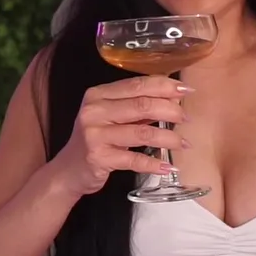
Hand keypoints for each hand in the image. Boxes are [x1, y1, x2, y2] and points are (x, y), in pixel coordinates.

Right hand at [55, 75, 190, 196]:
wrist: (69, 170)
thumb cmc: (96, 139)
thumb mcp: (112, 117)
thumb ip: (137, 106)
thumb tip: (173, 97)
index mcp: (98, 95)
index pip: (137, 85)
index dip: (164, 86)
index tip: (186, 90)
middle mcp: (94, 111)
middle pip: (142, 105)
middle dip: (170, 110)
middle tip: (186, 118)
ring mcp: (95, 135)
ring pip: (142, 132)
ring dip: (168, 138)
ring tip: (184, 143)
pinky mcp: (99, 158)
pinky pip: (134, 160)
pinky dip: (154, 164)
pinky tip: (168, 167)